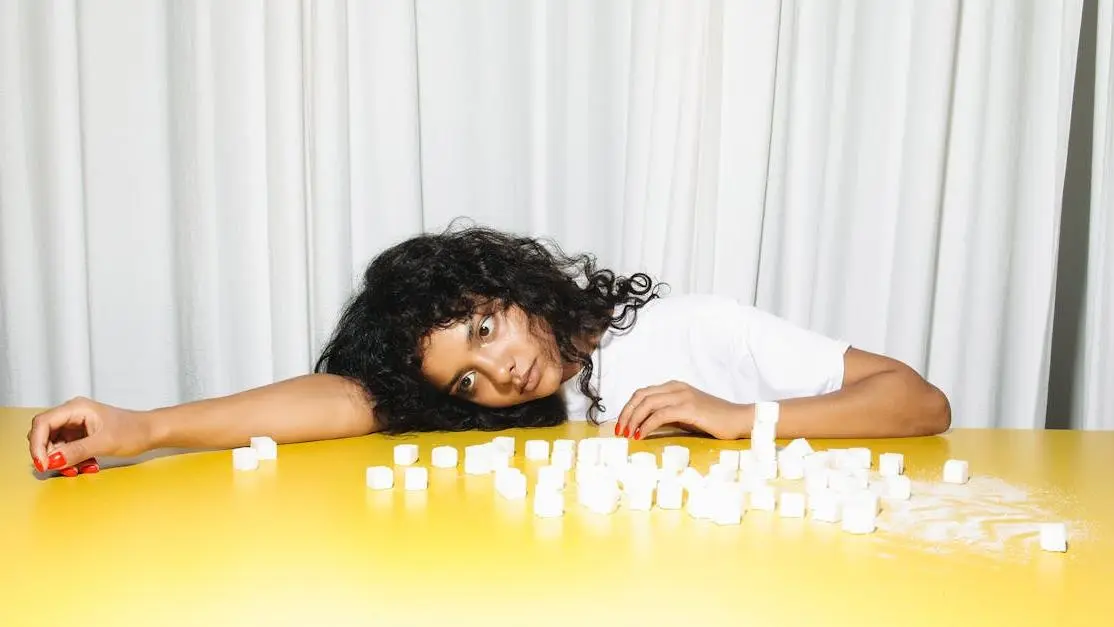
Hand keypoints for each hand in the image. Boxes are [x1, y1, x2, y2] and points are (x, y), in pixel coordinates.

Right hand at [27, 397, 153, 475]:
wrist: (151, 432)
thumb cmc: (133, 431)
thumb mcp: (104, 443)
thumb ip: (76, 451)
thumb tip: (52, 460)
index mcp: (76, 408)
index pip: (42, 423)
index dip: (37, 444)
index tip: (43, 463)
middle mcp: (72, 414)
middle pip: (44, 434)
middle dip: (49, 455)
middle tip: (62, 469)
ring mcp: (76, 424)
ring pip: (54, 445)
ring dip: (62, 460)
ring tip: (79, 469)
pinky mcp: (81, 435)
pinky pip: (66, 449)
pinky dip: (71, 460)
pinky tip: (86, 466)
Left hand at [615, 381, 751, 439]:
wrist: (738, 419)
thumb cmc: (713, 420)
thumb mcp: (685, 415)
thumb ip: (667, 415)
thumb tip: (643, 426)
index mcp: (674, 387)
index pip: (642, 393)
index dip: (628, 408)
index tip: (621, 424)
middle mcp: (676, 388)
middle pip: (640, 396)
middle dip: (626, 413)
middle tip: (620, 430)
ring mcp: (682, 396)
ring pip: (647, 403)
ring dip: (633, 420)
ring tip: (628, 435)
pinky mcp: (689, 408)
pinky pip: (660, 415)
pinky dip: (647, 425)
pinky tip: (642, 435)